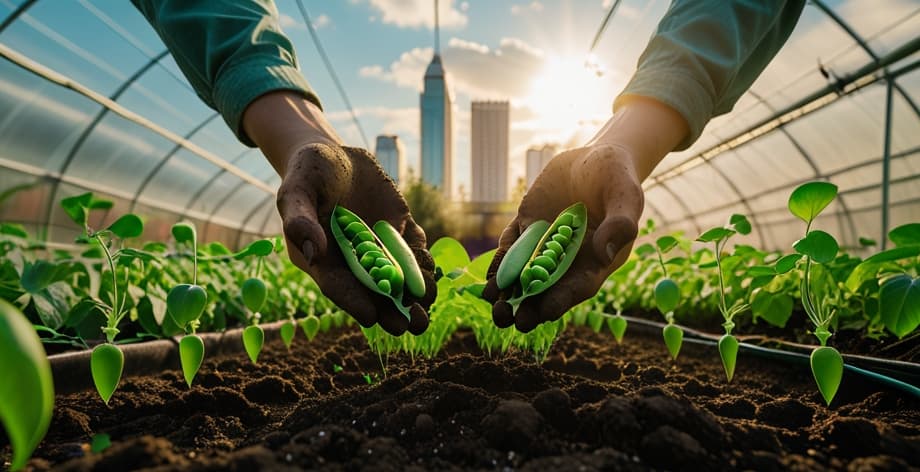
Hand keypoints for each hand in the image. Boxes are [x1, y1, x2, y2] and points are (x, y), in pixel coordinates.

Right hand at [243, 92, 435, 335]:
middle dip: (393, 310)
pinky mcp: (398, 229)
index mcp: (324, 259)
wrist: (333, 155)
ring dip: (414, 291)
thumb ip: (299, 219)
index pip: (338, 286)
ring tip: (428, 304)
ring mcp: (379, 246)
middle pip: (373, 291)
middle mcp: (353, 259)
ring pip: (398, 275)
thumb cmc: (306, 174)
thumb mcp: (295, 191)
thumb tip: (315, 249)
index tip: (371, 318)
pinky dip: (423, 260)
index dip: (354, 302)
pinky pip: (414, 249)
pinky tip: (430, 270)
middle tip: (411, 326)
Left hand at [483, 144, 643, 331]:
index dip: (560, 302)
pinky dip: (500, 263)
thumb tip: (603, 252)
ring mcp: (544, 244)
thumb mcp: (626, 198)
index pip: (577, 288)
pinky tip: (490, 276)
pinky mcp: (527, 227)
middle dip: (526, 307)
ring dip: (507, 292)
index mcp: (594, 261)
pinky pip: (511, 248)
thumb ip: (620, 224)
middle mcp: (567, 259)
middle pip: (545, 290)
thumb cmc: (618, 180)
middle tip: (509, 318)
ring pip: (523, 274)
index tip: (544, 313)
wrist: (596, 158)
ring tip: (492, 303)